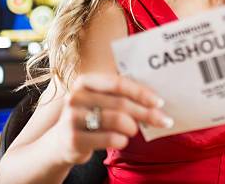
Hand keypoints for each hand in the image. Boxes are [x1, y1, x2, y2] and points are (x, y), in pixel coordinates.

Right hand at [52, 73, 171, 164]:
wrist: (61, 142)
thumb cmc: (90, 116)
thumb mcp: (100, 100)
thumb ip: (121, 95)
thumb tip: (155, 99)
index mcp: (84, 81)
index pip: (118, 83)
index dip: (141, 92)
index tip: (159, 101)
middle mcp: (76, 97)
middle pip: (121, 103)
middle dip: (146, 112)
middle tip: (163, 119)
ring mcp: (72, 118)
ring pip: (117, 120)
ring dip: (133, 127)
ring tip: (134, 130)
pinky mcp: (74, 139)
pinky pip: (110, 138)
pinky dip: (122, 140)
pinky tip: (122, 140)